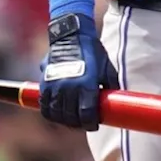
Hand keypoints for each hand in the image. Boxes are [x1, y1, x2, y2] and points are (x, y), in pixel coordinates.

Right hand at [39, 13, 119, 129]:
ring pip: (56, 114)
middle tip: (83, 123)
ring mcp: (54, 86)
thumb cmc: (92, 51)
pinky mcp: (44, 83)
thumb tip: (116, 100)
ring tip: (70, 119)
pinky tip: (57, 112)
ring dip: (63, 120)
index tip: (93, 125)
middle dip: (78, 124)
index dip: (90, 123)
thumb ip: (110, 85)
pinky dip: (50, 112)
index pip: (86, 114)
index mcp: (86, 85)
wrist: (71, 35)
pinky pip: (45, 105)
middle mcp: (68, 88)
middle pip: (70, 117)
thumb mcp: (106, 67)